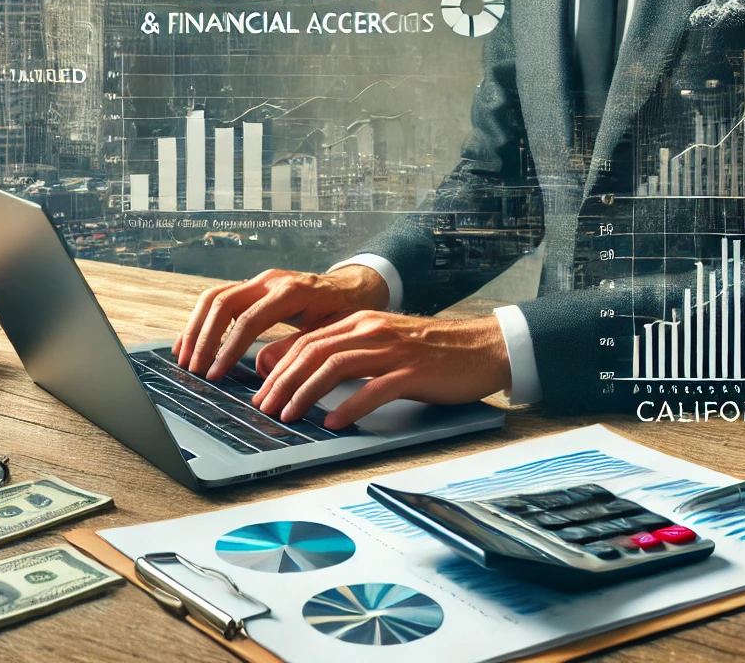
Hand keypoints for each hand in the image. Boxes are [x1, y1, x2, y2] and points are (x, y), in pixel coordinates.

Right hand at [172, 265, 388, 380]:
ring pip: (214, 297)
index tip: (215, 374)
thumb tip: (261, 370)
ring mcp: (258, 281)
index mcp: (290, 291)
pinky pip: (219, 298)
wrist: (351, 288)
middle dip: (204, 338)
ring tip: (184, 358)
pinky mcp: (252, 287)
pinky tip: (190, 341)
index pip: (248, 320)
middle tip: (194, 369)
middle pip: (222, 303)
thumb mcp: (327, 333)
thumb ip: (296, 348)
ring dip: (196, 329)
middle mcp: (269, 281)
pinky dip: (201, 320)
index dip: (228, 349)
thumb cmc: (343, 313)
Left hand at [250, 311, 510, 429]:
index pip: (307, 341)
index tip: (262, 391)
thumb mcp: (383, 343)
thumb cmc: (431, 351)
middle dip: (283, 381)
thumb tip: (308, 372)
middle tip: (266, 408)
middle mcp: (372, 330)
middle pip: (314, 352)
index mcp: (361, 322)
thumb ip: (348, 351)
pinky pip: (375, 389)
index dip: (279, 366)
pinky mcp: (413, 371)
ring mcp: (392, 349)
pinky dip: (350, 407)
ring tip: (290, 415)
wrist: (482, 346)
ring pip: (336, 366)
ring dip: (306, 393)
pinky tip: (335, 423)